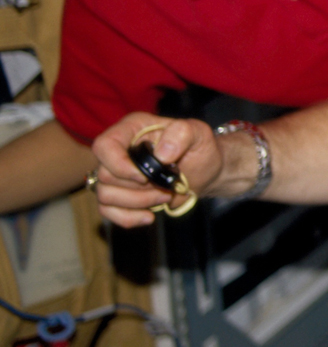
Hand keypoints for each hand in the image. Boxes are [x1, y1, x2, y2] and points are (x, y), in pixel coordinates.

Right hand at [90, 113, 223, 227]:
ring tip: (164, 197)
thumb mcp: (198, 133)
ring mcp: (116, 173)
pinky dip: (128, 218)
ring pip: (104, 195)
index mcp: (132, 129)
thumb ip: (181, 134)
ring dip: (137, 202)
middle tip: (166, 186)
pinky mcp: (118, 194)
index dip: (119, 165)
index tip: (144, 177)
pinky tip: (149, 216)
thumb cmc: (199, 147)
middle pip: (104, 175)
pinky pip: (107, 211)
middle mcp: (119, 150)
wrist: (205, 170)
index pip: (104, 145)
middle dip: (138, 188)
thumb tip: (161, 154)